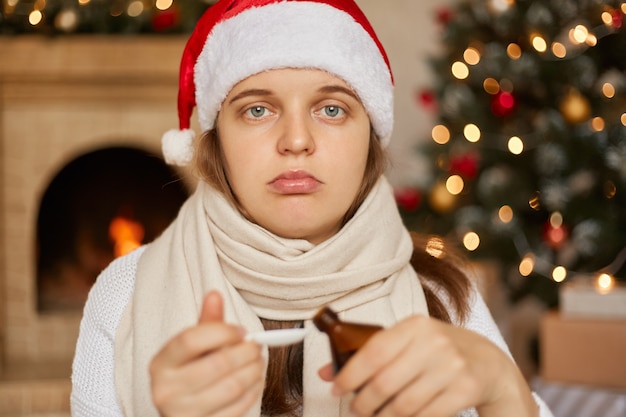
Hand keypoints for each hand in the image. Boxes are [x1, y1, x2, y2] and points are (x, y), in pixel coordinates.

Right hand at [149, 290, 264, 416]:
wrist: (182, 414)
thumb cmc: (189, 376)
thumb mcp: (193, 350)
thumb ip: (206, 324)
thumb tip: (214, 295)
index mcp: (161, 363)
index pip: (191, 339)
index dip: (222, 332)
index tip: (240, 331)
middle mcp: (166, 389)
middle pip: (217, 363)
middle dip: (246, 352)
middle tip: (256, 346)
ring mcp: (183, 412)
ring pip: (232, 386)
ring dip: (253, 371)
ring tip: (257, 362)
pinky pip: (237, 408)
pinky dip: (252, 392)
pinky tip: (253, 382)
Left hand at [322, 315, 537, 416]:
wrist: (489, 363)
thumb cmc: (440, 351)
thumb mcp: (409, 342)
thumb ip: (369, 353)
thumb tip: (325, 373)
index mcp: (415, 325)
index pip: (373, 351)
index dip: (350, 374)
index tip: (337, 389)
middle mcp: (434, 343)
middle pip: (384, 383)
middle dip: (363, 403)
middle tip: (357, 409)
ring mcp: (452, 367)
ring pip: (403, 405)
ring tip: (376, 416)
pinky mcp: (465, 390)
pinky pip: (424, 416)